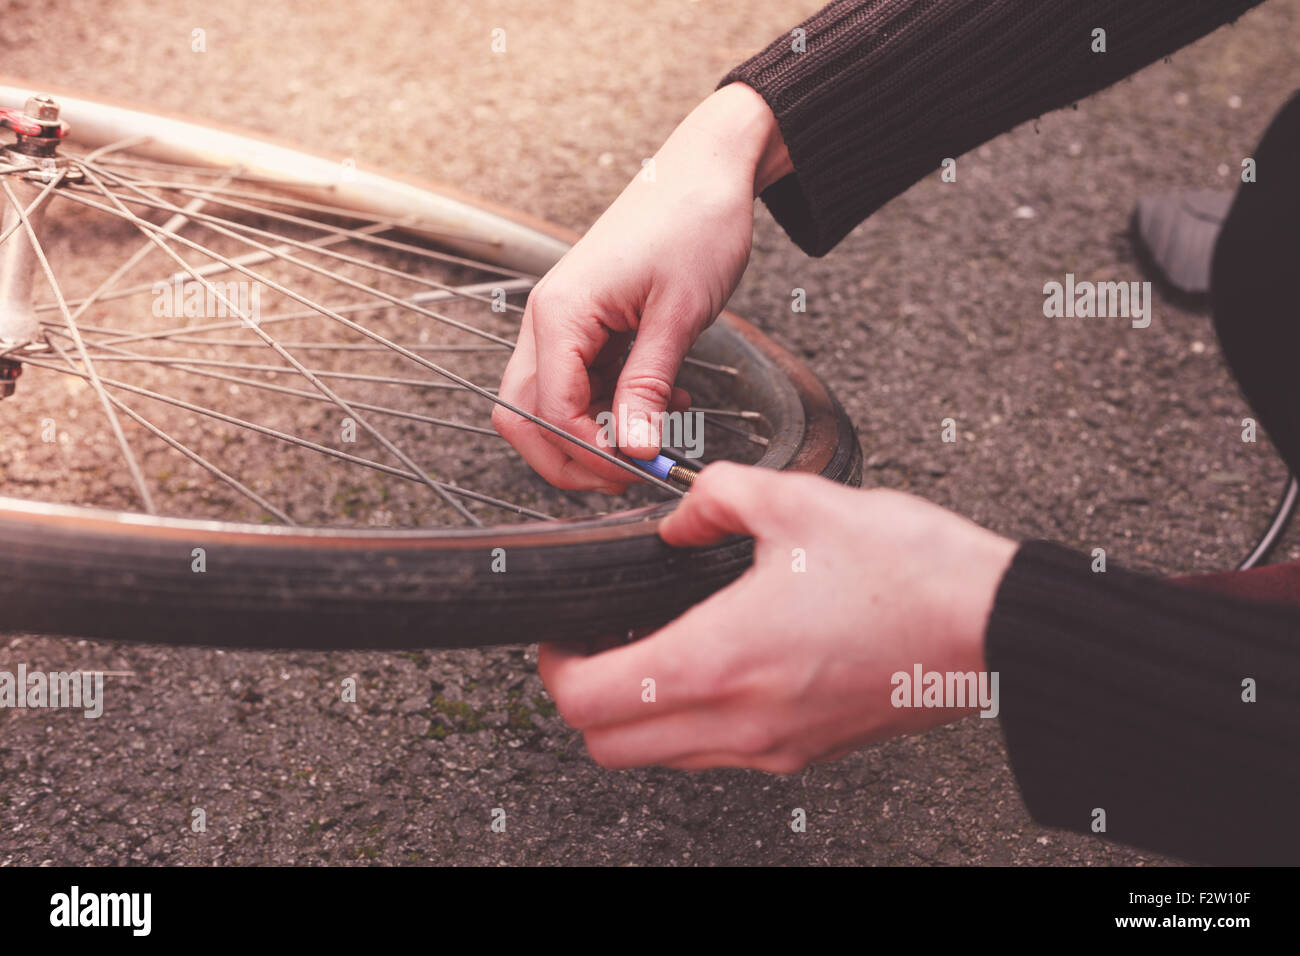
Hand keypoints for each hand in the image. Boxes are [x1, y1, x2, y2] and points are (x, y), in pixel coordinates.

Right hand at [494, 83, 791, 491]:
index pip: (549, 410)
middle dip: (569, 457)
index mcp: (560, 313)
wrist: (706, 171)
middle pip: (525, 415)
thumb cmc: (693, 223)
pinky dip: (611, 407)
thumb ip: (647, 386)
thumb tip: (630, 449)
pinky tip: (661, 404)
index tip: (636, 472)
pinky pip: (580, 384)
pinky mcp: (585, 325)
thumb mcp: (678, 314)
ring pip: (549, 405)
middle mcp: (547, 319)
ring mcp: (562, 322)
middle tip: (627, 477)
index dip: (588, 452)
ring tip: (656, 434)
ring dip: (593, 434)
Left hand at [538, 463, 1016, 772]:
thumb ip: (715, 500)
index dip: (555, 666)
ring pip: (660, 758)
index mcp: (720, 660)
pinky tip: (718, 665)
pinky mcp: (805, 754)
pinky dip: (690, 723)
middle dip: (585, 697)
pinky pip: (715, 756)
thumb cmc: (907, 569)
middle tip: (598, 644)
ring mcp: (772, 749)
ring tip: (655, 650)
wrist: (991, 625)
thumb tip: (679, 517)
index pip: (589, 701)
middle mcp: (738, 723)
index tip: (565, 631)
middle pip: (608, 747)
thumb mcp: (798, 502)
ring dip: (636, 714)